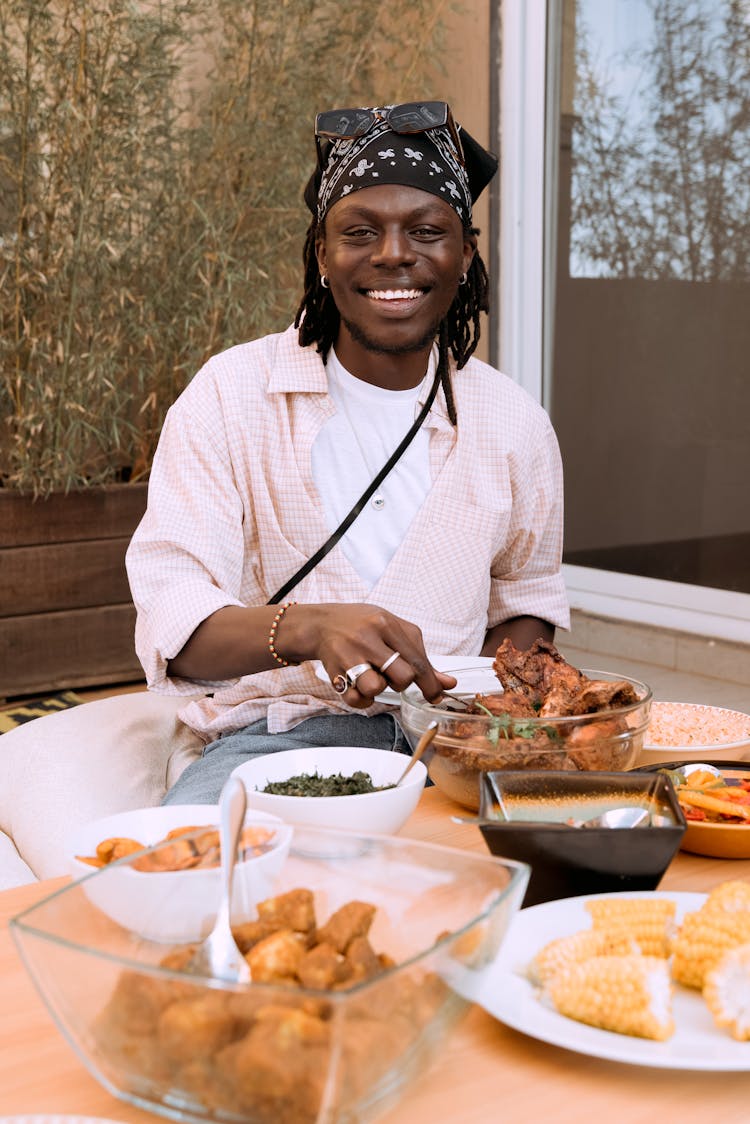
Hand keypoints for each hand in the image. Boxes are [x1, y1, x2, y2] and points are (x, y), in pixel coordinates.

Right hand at [300, 603, 456, 709]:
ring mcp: (348, 656)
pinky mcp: (335, 672)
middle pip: (402, 676)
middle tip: (392, 673)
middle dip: (403, 682)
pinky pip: (356, 699)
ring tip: (373, 675)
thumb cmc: (362, 625)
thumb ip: (419, 654)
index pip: (417, 659)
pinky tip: (361, 686)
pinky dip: (363, 699)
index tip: (437, 696)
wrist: (321, 623)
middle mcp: (366, 638)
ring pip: (376, 688)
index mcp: (385, 624)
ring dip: (380, 688)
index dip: (430, 683)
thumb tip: (448, 682)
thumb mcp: (392, 629)